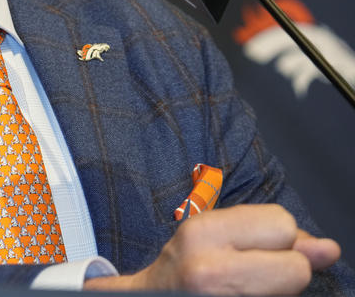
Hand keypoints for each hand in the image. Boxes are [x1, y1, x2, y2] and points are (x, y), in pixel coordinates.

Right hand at [84, 204, 340, 294]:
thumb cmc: (185, 267)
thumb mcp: (214, 235)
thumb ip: (268, 235)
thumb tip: (329, 249)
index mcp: (203, 232)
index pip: (282, 224)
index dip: (277, 239)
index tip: (251, 249)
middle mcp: (210, 270)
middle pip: (297, 266)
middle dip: (286, 269)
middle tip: (251, 274)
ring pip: (294, 290)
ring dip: (280, 289)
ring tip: (245, 288)